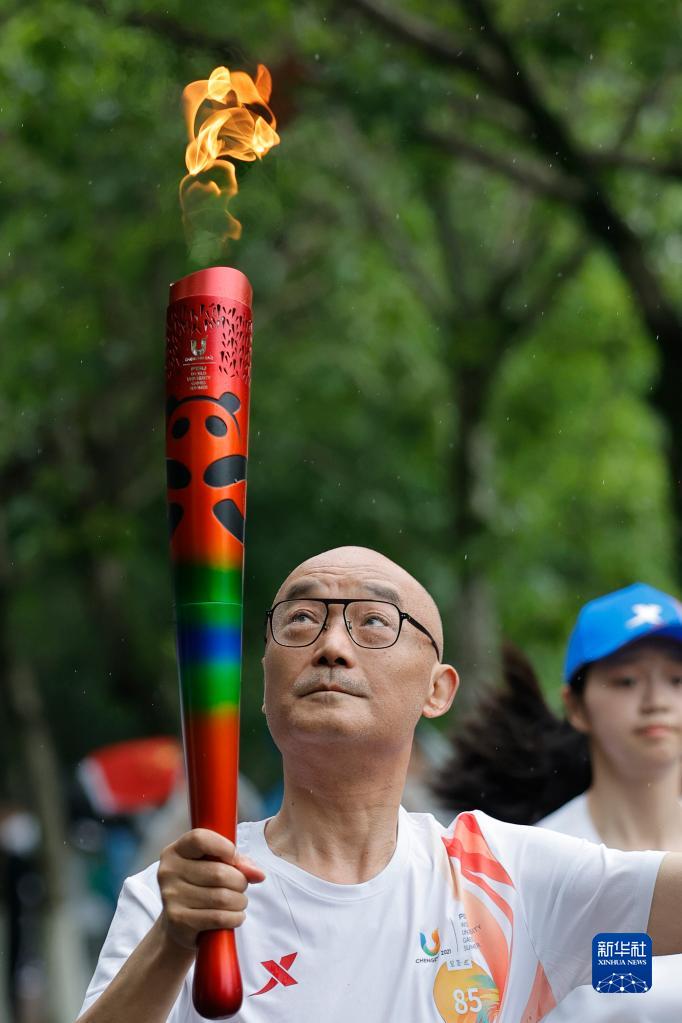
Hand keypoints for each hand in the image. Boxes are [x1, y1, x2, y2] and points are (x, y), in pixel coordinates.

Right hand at [157, 828, 265, 950]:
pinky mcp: (178, 920)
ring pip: (222, 897)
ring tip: (239, 902)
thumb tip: (258, 874)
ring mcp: (171, 897)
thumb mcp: (214, 866)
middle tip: (242, 886)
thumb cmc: (201, 887)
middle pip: (219, 872)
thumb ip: (237, 862)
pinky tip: (235, 916)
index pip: (200, 839)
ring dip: (240, 901)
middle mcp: (168, 872)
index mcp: (175, 851)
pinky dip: (235, 917)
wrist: (179, 925)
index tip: (234, 857)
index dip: (224, 847)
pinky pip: (218, 917)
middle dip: (240, 881)